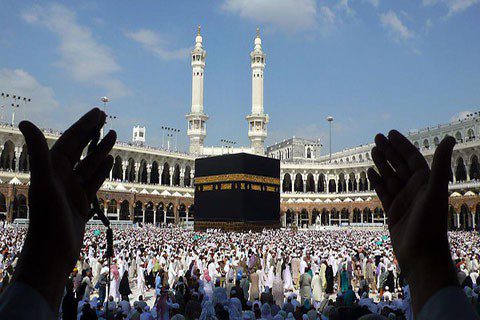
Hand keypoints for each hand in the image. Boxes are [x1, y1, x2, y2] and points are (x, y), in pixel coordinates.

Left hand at [12, 108, 115, 312]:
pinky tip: (110, 161)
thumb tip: (26, 122)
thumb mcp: (44, 184)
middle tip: (104, 116)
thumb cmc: (47, 220)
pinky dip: (102, 169)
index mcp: (51, 169)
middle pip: (79, 149)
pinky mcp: (81, 203)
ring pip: (89, 164)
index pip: (70, 141)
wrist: (53, 253)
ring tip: (113, 135)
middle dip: (91, 132)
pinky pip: (93, 181)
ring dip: (100, 149)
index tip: (98, 113)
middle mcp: (61, 177)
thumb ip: (37, 153)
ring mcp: (72, 190)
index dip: (83, 125)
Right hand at [367, 130, 456, 313]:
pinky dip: (376, 181)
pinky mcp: (393, 211)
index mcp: (426, 182)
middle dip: (389, 151)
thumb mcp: (435, 190)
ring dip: (381, 163)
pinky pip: (383, 191)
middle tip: (376, 137)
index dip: (402, 145)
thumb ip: (441, 164)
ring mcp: (403, 200)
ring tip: (372, 150)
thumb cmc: (431, 224)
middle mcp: (415, 189)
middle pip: (399, 164)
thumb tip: (450, 137)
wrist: (421, 254)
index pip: (412, 158)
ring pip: (389, 176)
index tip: (391, 133)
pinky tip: (369, 172)